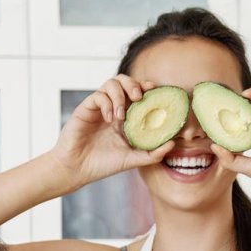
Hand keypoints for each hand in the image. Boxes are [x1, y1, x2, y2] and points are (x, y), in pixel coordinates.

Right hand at [48, 74, 175, 189]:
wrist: (77, 169)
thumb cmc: (103, 164)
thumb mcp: (132, 159)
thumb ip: (152, 153)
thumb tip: (173, 144)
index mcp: (125, 117)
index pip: (138, 93)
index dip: (147, 88)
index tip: (156, 92)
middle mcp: (112, 108)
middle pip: (125, 81)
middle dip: (134, 84)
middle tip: (139, 97)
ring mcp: (99, 107)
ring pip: (111, 83)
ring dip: (119, 95)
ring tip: (121, 115)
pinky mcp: (86, 108)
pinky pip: (98, 95)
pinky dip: (107, 103)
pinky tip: (110, 119)